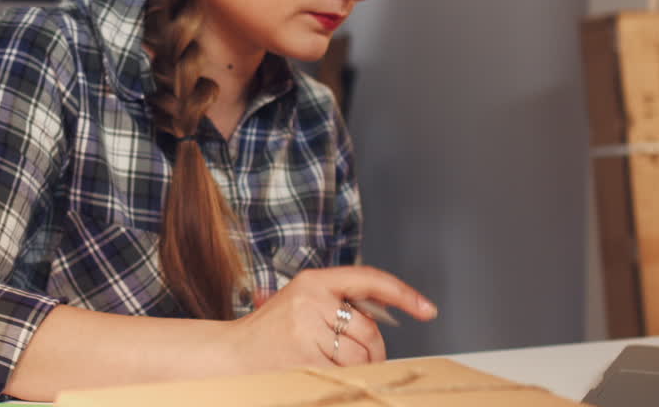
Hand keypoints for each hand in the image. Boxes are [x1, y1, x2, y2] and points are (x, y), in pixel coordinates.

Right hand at [228, 266, 437, 370]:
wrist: (232, 353)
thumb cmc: (272, 331)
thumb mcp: (302, 304)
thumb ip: (338, 304)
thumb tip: (382, 319)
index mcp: (314, 280)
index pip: (370, 279)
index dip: (404, 293)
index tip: (427, 308)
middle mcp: (311, 298)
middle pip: (370, 330)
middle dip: (374, 351)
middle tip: (363, 360)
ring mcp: (306, 327)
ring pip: (360, 355)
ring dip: (359, 368)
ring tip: (335, 366)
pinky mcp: (304, 356)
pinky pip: (343, 372)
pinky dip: (342, 378)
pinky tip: (323, 372)